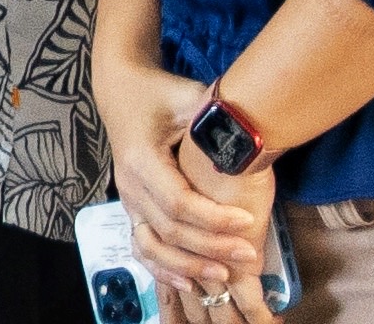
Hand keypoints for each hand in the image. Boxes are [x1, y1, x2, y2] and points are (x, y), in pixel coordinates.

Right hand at [102, 54, 272, 299]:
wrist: (122, 89)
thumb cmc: (161, 93)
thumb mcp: (189, 97)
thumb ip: (215, 116)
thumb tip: (252, 130)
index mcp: (141, 159)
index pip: (178, 202)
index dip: (213, 218)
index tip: (249, 221)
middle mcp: (129, 183)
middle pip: (169, 229)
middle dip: (211, 246)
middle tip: (249, 253)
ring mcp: (128, 198)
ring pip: (153, 244)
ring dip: (187, 265)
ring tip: (223, 274)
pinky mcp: (132, 207)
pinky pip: (142, 245)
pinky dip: (162, 268)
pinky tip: (188, 283)